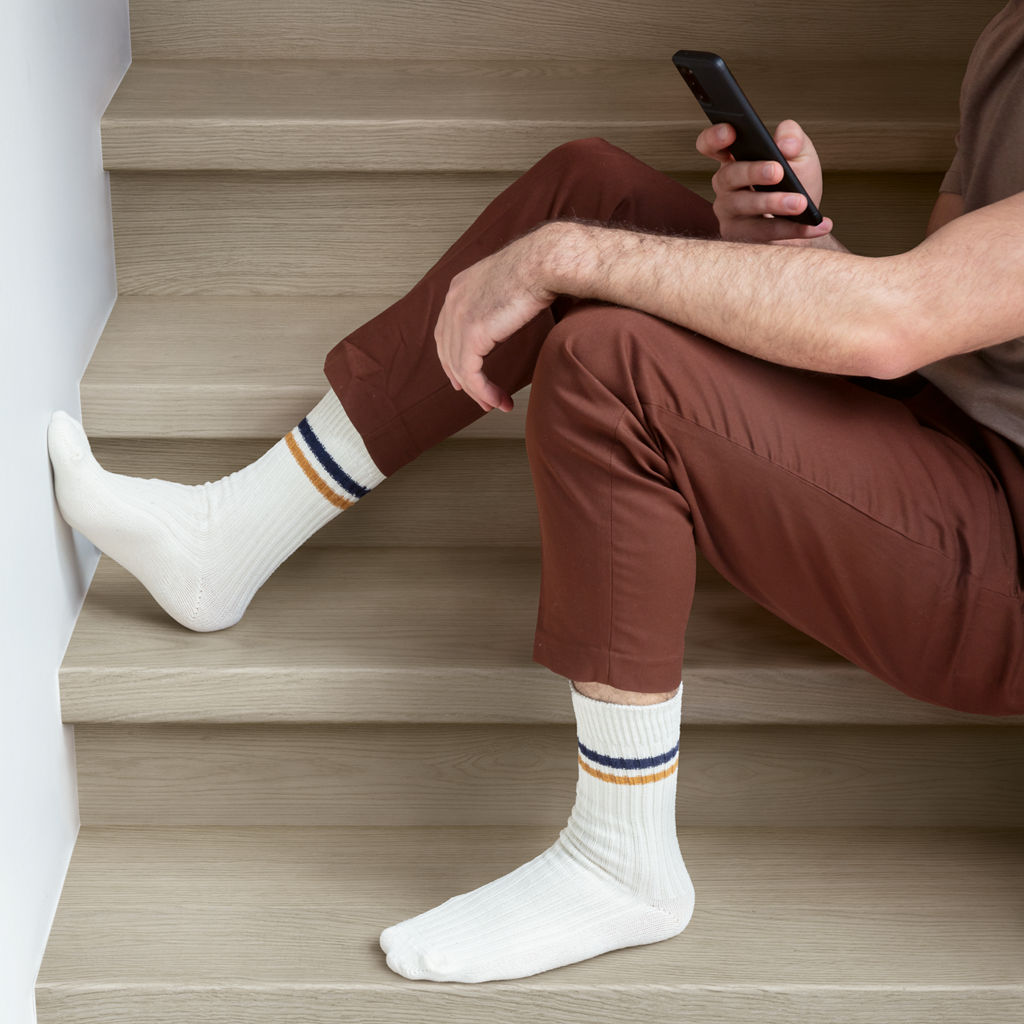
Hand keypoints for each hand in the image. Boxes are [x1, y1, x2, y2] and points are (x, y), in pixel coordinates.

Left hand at [435, 227, 557, 412]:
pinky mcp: (473, 333)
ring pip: (459, 367)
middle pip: (447, 351)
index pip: (445, 331)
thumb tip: (503, 317)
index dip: (451, 358)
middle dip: (461, 379)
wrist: (543, 263)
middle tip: (478, 398)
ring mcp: (459, 317)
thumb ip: (496, 302)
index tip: (462, 378)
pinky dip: (483, 391)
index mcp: (458, 288)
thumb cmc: (538, 268)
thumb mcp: (506, 284)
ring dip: (478, 392)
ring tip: (493, 404)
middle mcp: (453, 301)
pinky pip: (471, 373)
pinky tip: (496, 400)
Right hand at [696, 118, 834, 245]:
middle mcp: (725, 185)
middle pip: (729, 176)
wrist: (803, 222)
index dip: (714, 138)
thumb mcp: (800, 153)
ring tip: (801, 203)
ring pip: (744, 206)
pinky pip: (763, 232)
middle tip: (777, 172)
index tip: (730, 132)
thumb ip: (794, 138)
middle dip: (753, 172)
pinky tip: (817, 224)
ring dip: (773, 203)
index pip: (710, 145)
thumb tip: (785, 145)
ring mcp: (728, 212)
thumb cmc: (797, 184)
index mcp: (735, 159)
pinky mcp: (738, 236)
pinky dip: (793, 229)